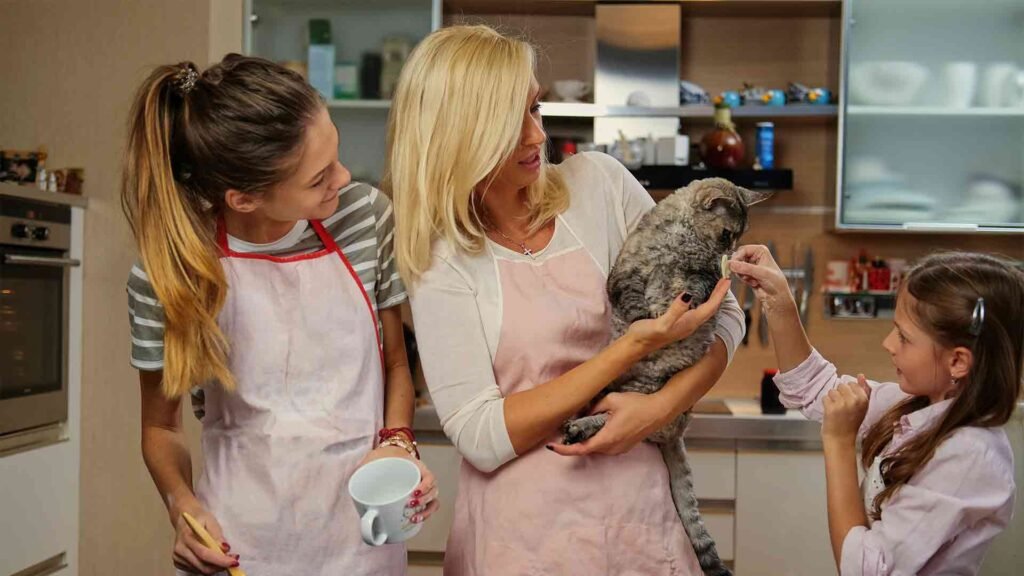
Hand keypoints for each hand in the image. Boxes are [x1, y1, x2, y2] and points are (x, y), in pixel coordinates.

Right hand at [170, 499, 238, 574]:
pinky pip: (197, 570)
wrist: (183, 519)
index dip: (220, 560)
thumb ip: (217, 535)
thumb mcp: (210, 520)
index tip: (234, 561)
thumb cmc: (199, 518)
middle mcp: (180, 550)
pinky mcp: (179, 563)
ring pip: (201, 570)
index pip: (204, 554)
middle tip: (234, 562)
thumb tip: (225, 549)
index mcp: (187, 537)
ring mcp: (178, 558)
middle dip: (220, 566)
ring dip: (216, 567)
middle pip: (202, 566)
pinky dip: (209, 567)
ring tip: (226, 559)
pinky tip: (215, 560)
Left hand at [358, 445, 439, 523]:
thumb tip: (357, 477)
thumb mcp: (377, 456)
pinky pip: (427, 508)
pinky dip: (424, 515)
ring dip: (426, 511)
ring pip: (433, 502)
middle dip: (424, 501)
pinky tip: (413, 521)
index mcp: (417, 467)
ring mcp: (422, 490)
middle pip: (433, 491)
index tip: (414, 493)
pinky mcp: (417, 499)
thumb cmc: (384, 456)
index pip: (429, 477)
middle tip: (410, 505)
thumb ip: (367, 464)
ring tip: (413, 517)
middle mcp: (423, 479)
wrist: (389, 456)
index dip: (425, 486)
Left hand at [549, 392, 669, 455]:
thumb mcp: (611, 399)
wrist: (659, 411)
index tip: (551, 446)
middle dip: (575, 441)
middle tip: (565, 429)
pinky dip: (597, 439)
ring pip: (596, 448)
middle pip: (587, 449)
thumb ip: (593, 408)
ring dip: (587, 440)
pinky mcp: (624, 448)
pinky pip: (605, 446)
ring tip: (579, 427)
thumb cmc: (636, 404)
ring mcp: (619, 450)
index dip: (564, 450)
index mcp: (607, 438)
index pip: (580, 449)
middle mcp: (612, 448)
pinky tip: (596, 427)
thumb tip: (583, 416)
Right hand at [626, 278, 730, 353]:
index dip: (719, 294)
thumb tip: (688, 295)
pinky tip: (698, 296)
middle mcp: (690, 324)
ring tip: (717, 286)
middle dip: (719, 294)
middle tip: (725, 279)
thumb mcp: (661, 323)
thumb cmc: (647, 335)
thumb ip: (675, 311)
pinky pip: (696, 310)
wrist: (636, 345)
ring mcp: (685, 324)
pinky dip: (702, 301)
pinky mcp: (678, 322)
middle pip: (711, 308)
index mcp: (690, 323)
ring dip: (713, 298)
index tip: (727, 280)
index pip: (710, 307)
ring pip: (705, 310)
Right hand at [728, 245, 795, 316]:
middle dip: (740, 268)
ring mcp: (750, 266)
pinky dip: (743, 280)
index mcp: (760, 251)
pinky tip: (753, 283)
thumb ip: (745, 268)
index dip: (737, 257)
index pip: (742, 250)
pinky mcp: (747, 274)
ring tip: (753, 279)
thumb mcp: (761, 273)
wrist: (776, 296)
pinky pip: (738, 274)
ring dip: (743, 275)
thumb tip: (731, 264)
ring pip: (736, 267)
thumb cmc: (776, 282)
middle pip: (738, 258)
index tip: (733, 265)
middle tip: (744, 274)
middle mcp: (755, 256)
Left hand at [822, 375, 870, 442]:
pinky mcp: (831, 408)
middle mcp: (854, 401)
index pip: (852, 384)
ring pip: (832, 391)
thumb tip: (861, 375)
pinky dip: (825, 404)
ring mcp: (842, 404)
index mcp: (864, 399)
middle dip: (839, 394)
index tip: (849, 403)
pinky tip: (830, 413)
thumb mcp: (862, 407)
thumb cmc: (851, 423)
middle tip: (842, 407)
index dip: (848, 392)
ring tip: (836, 410)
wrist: (841, 439)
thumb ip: (863, 390)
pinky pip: (825, 397)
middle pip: (841, 386)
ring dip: (831, 399)